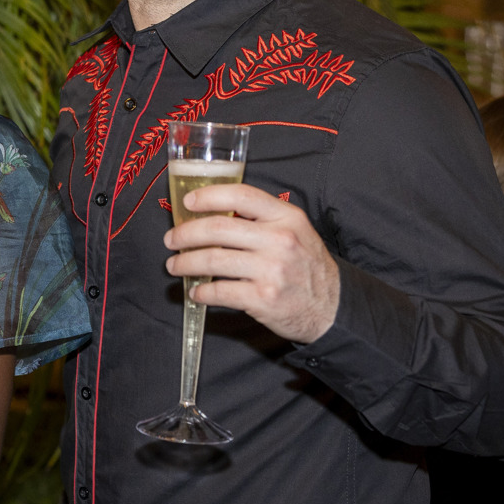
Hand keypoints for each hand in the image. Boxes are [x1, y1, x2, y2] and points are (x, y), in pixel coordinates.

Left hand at [164, 183, 340, 343]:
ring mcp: (271, 271)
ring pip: (213, 260)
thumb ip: (262, 218)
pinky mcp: (263, 298)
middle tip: (172, 240)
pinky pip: (220, 292)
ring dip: (186, 263)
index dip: (209, 196)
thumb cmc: (306, 266)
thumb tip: (214, 211)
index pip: (241, 196)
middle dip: (186, 233)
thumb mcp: (295, 230)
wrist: (331, 308)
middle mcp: (279, 240)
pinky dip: (201, 292)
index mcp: (286, 217)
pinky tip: (195, 291)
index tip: (188, 202)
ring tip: (175, 266)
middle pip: (218, 228)